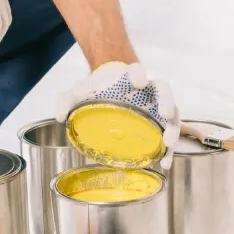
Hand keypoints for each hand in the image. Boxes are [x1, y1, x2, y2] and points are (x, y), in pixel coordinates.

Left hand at [56, 62, 180, 168]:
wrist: (109, 93)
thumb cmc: (97, 89)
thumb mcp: (78, 92)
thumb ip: (66, 99)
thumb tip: (59, 116)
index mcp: (129, 77)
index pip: (137, 69)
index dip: (139, 73)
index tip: (138, 82)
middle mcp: (148, 90)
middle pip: (164, 89)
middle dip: (167, 100)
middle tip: (165, 114)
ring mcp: (157, 106)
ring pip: (173, 113)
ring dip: (174, 129)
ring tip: (168, 145)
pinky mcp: (159, 123)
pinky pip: (169, 134)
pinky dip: (169, 150)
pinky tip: (164, 164)